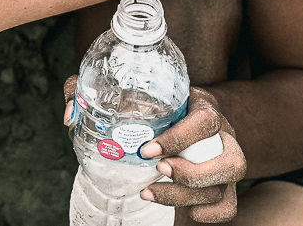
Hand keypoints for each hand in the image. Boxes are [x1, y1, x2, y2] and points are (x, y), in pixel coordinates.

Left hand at [62, 82, 244, 223]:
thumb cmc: (151, 103)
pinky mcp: (225, 184)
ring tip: (151, 192)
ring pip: (225, 187)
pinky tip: (176, 207)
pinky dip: (203, 214)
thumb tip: (70, 116)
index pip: (206, 121)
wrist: (185, 115)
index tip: (146, 151)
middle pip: (232, 160)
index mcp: (202, 106)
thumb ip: (93, 94)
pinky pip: (226, 206)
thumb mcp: (125, 90)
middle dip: (192, 174)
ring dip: (187, 196)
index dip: (179, 139)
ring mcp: (227, 160)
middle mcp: (224, 134)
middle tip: (156, 172)